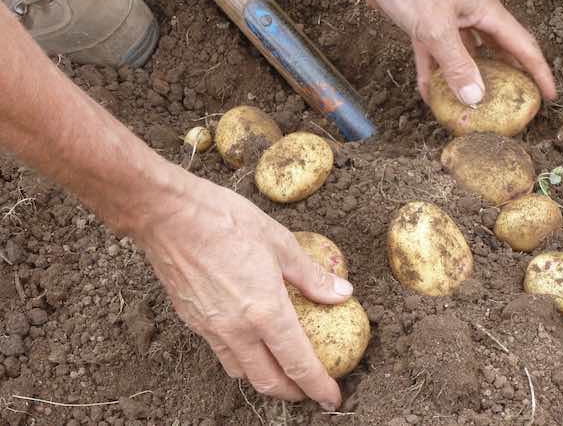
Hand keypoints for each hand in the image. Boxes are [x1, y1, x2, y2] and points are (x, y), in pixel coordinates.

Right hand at [133, 172, 352, 409]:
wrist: (167, 215)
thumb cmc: (225, 221)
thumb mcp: (280, 243)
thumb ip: (312, 276)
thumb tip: (342, 293)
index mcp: (265, 311)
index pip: (298, 364)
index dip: (319, 386)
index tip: (332, 398)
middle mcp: (237, 329)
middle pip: (268, 381)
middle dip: (293, 393)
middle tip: (309, 389)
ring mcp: (211, 328)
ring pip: (241, 372)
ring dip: (265, 379)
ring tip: (281, 371)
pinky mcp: (192, 321)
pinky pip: (221, 352)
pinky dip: (241, 359)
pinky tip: (250, 342)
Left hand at [352, 0, 556, 103]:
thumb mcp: (436, 27)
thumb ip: (457, 63)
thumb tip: (475, 97)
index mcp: (485, 11)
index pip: (522, 46)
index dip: (538, 71)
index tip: (548, 95)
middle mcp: (470, 16)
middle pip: (497, 51)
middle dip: (507, 77)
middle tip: (514, 103)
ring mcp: (446, 21)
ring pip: (465, 57)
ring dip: (469, 80)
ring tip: (476, 107)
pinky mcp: (422, 26)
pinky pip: (433, 58)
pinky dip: (434, 77)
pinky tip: (432, 98)